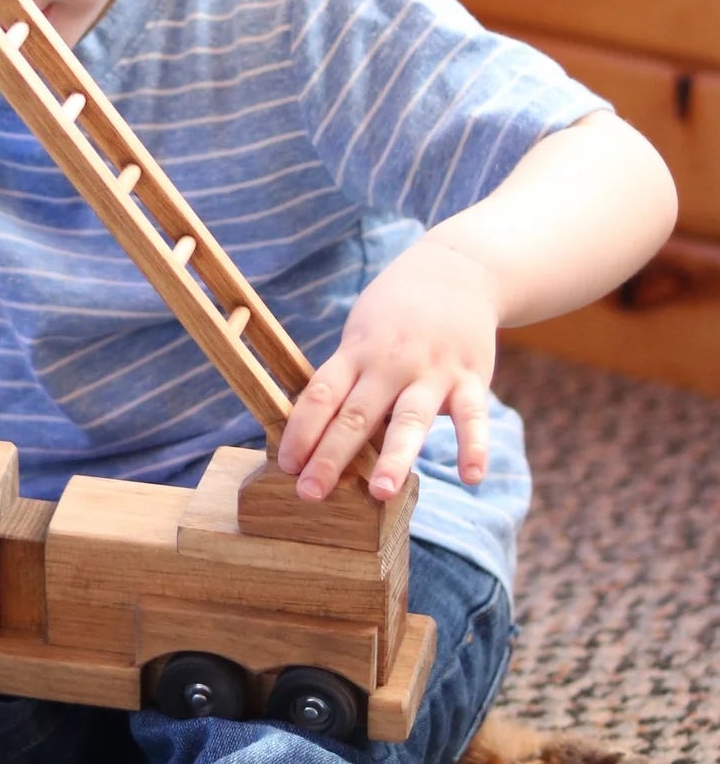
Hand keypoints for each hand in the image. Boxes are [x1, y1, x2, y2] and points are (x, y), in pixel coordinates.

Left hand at [275, 238, 498, 500]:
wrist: (456, 270)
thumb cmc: (397, 315)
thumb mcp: (362, 336)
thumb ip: (350, 383)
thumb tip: (324, 439)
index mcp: (356, 353)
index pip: (320, 395)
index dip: (301, 430)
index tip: (287, 465)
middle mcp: (391, 364)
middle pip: (356, 414)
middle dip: (331, 456)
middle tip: (310, 493)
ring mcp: (432, 371)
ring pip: (410, 418)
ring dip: (395, 457)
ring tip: (381, 492)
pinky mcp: (471, 377)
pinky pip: (474, 417)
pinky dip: (475, 447)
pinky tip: (470, 478)